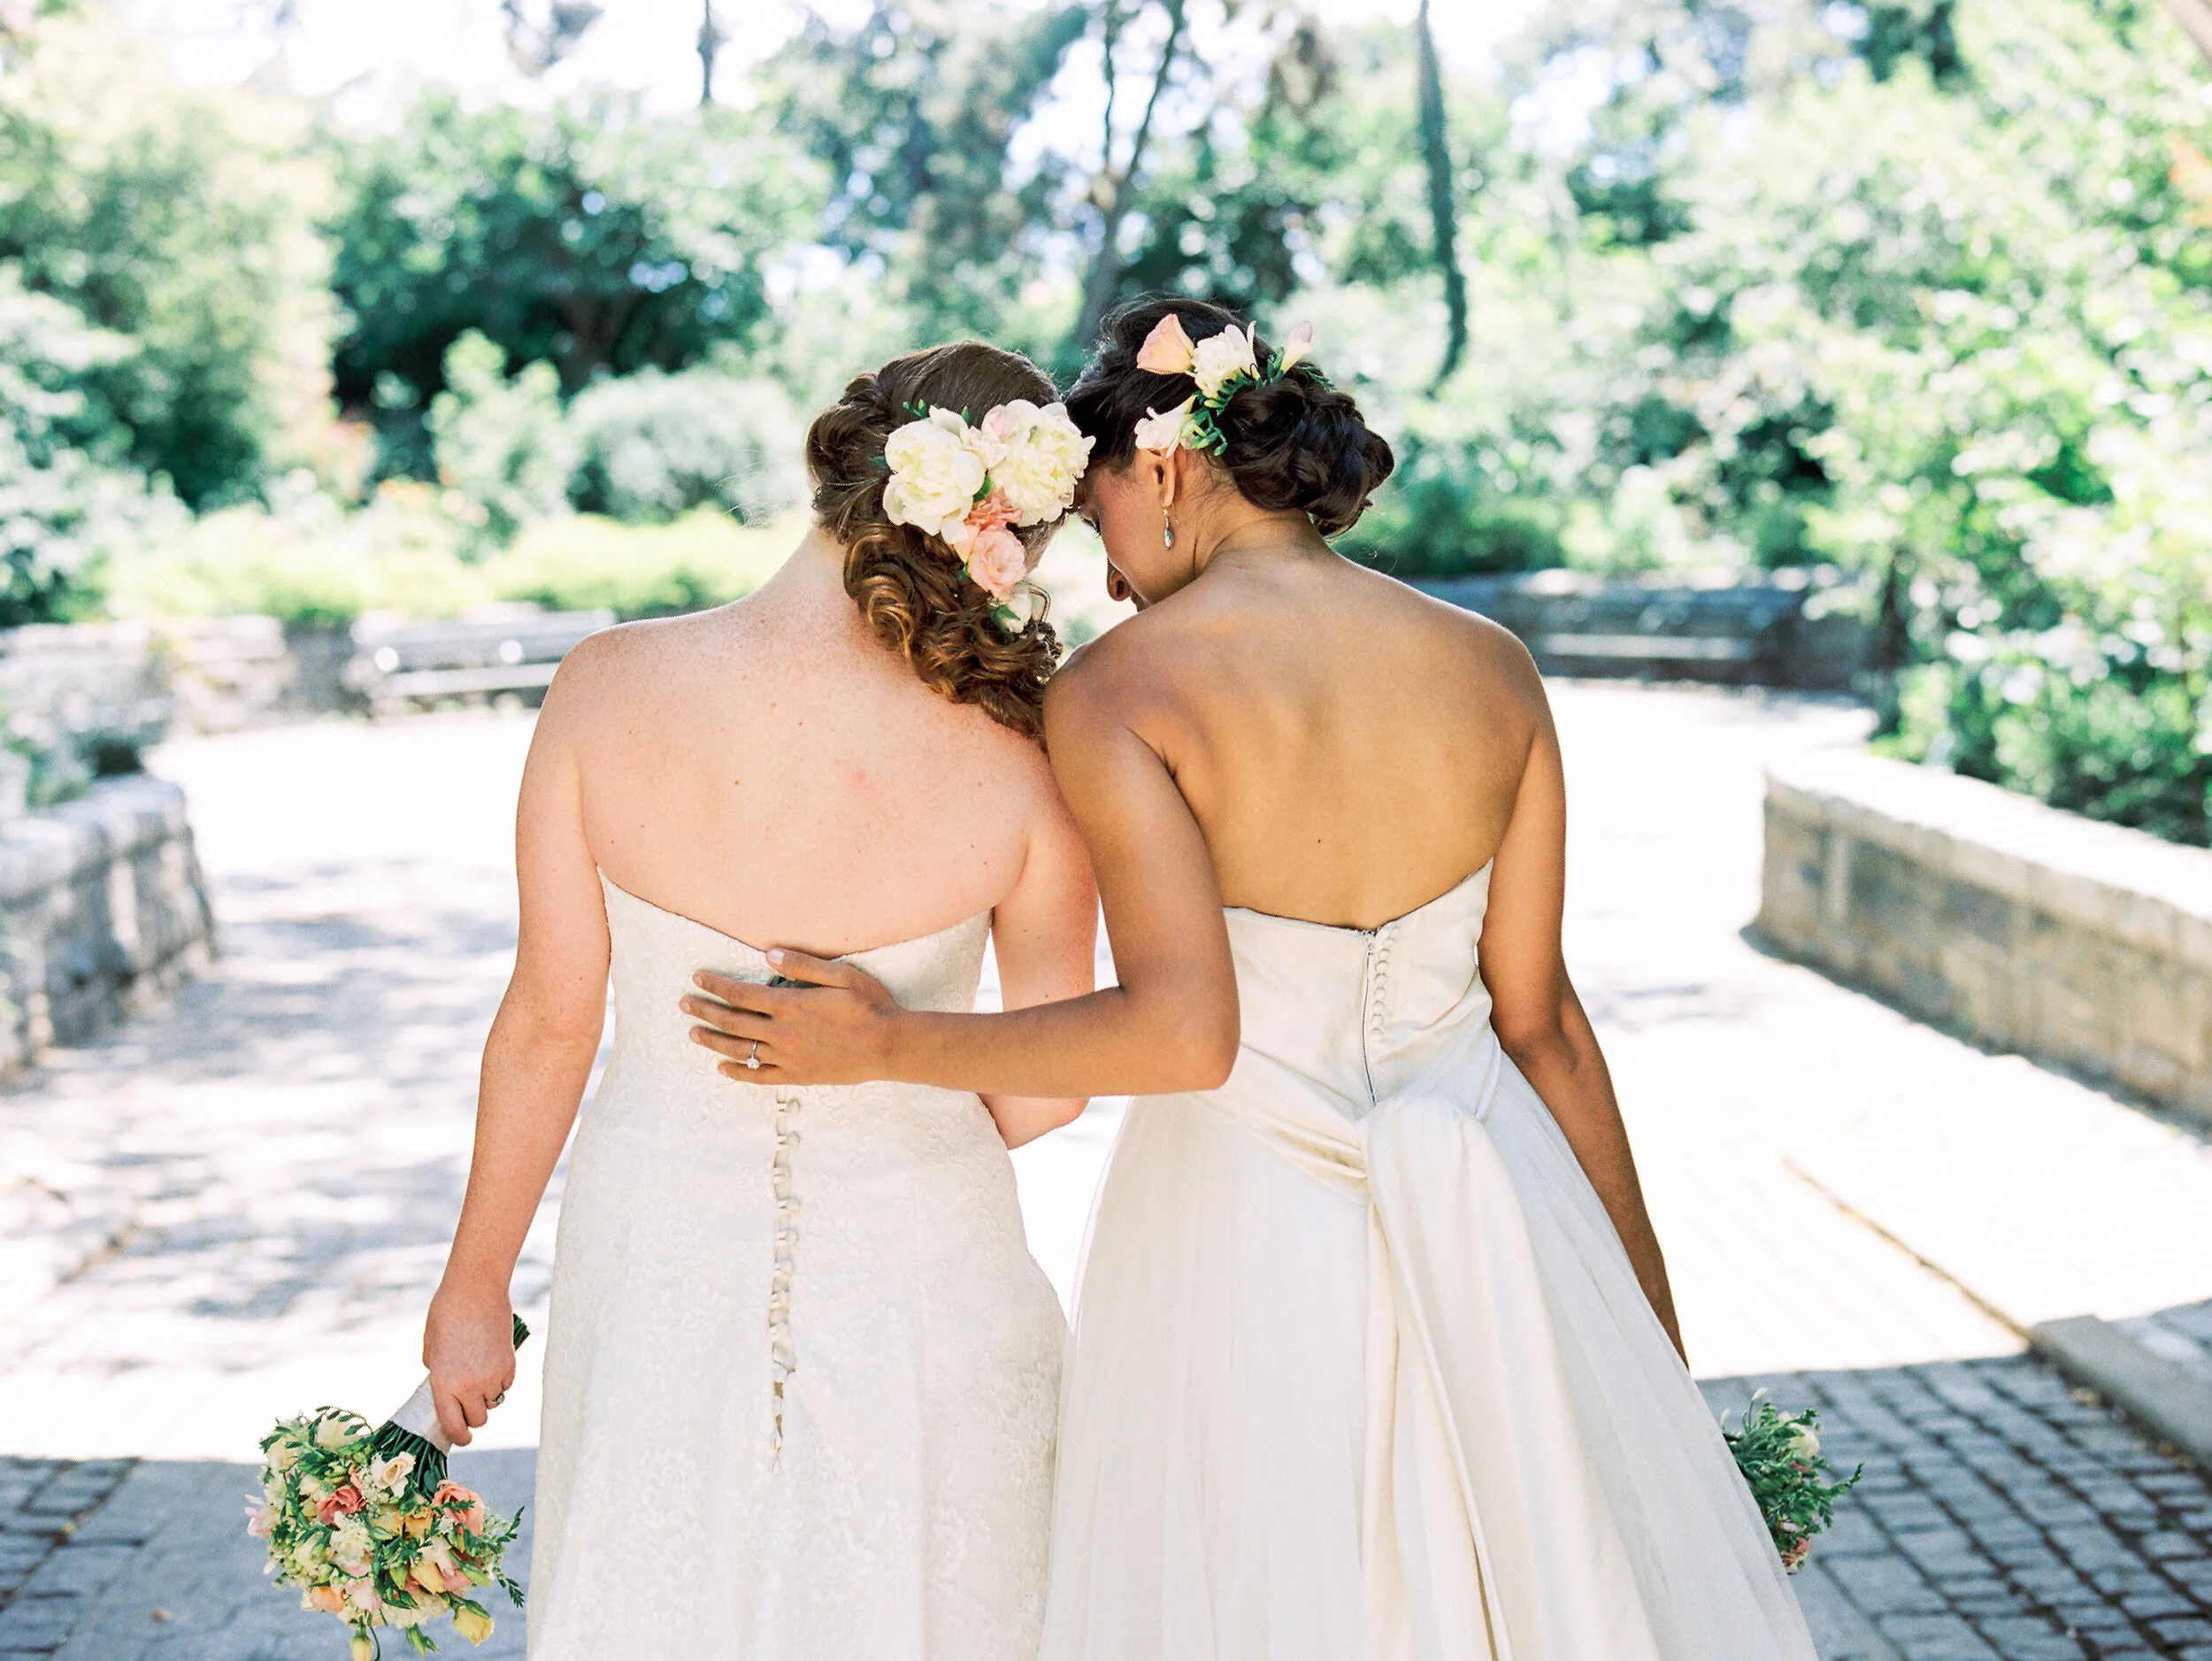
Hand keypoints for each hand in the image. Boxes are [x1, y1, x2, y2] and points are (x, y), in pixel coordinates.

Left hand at [423, 1277, 516, 1447]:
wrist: (475, 1289)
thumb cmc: (446, 1313)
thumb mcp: (431, 1347)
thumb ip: (437, 1372)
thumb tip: (446, 1387)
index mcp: (442, 1383)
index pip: (453, 1426)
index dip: (459, 1437)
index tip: (463, 1439)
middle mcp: (468, 1385)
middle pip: (479, 1419)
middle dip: (474, 1414)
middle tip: (470, 1401)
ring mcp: (491, 1376)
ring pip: (494, 1401)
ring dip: (487, 1394)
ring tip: (480, 1371)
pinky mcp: (509, 1364)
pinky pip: (506, 1384)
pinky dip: (500, 1379)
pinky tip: (492, 1360)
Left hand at [683, 951, 901, 1085]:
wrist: (890, 1045)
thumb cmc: (870, 1005)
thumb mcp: (841, 974)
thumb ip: (802, 965)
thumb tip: (768, 954)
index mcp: (790, 1004)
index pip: (741, 993)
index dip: (716, 985)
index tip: (697, 979)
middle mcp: (783, 1032)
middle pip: (733, 1021)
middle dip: (705, 1011)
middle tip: (684, 1004)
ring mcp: (789, 1057)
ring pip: (740, 1049)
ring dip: (713, 1041)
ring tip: (694, 1033)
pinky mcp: (798, 1076)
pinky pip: (760, 1076)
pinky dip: (738, 1072)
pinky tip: (723, 1067)